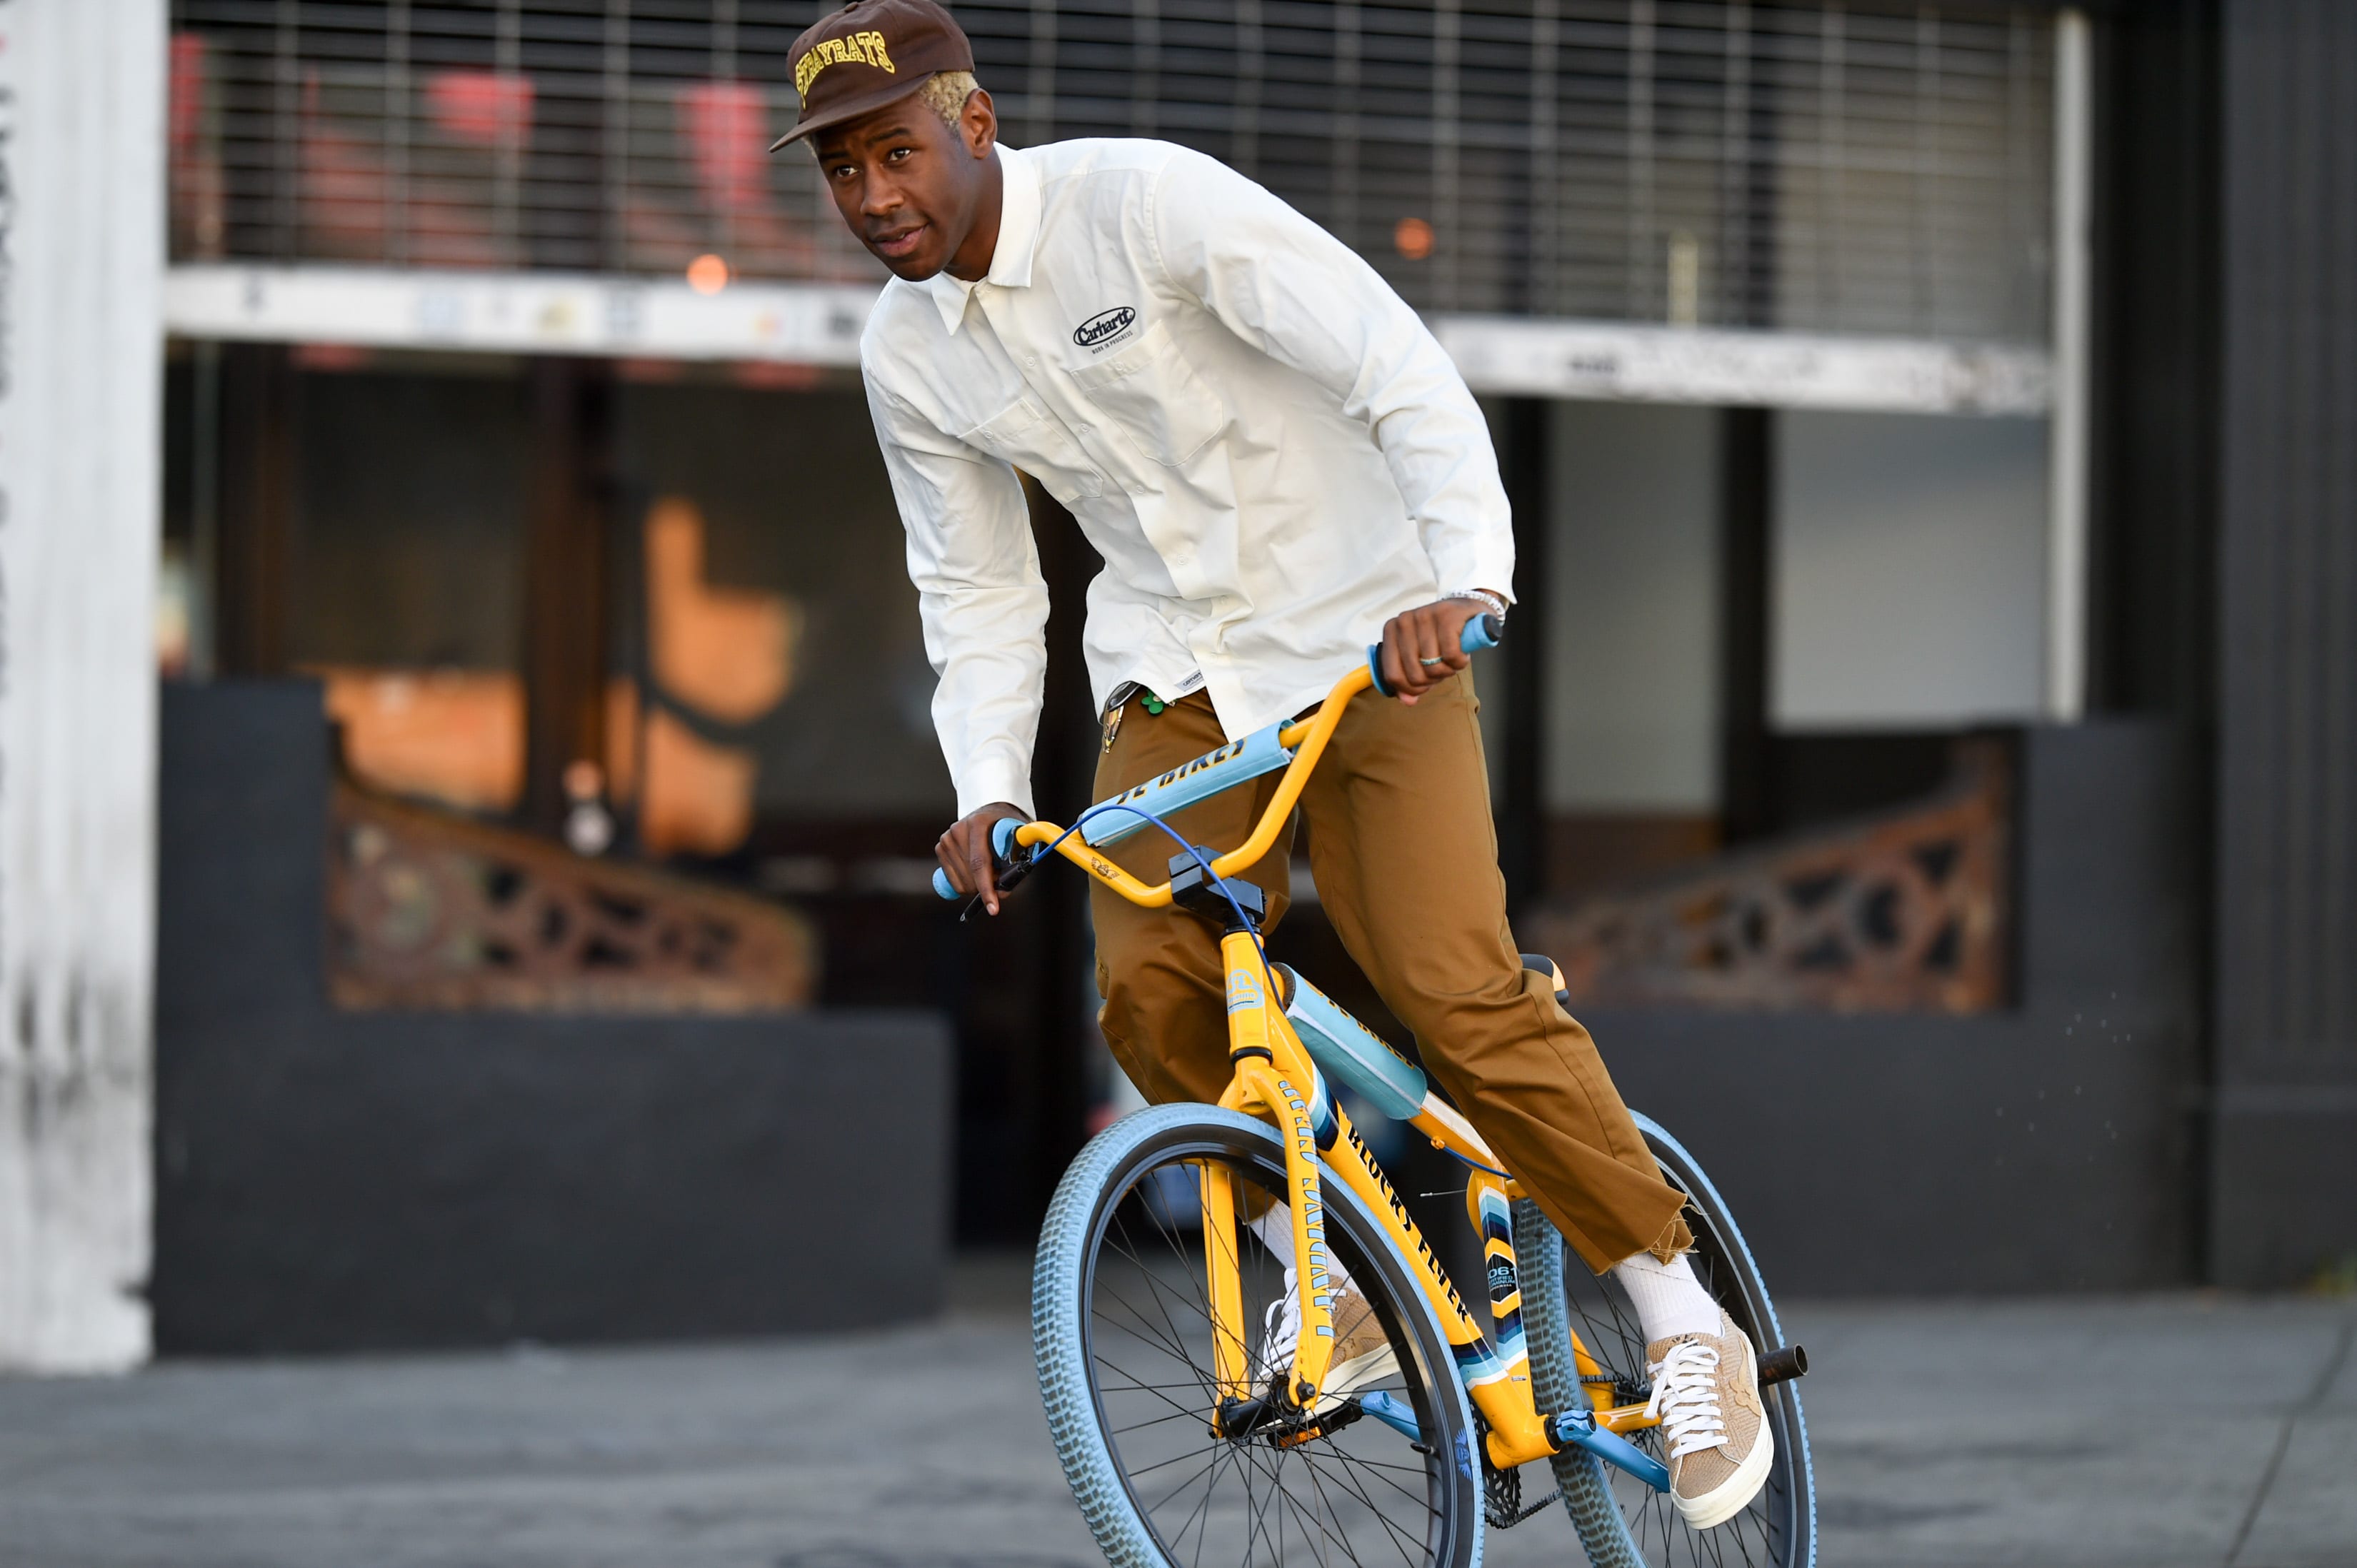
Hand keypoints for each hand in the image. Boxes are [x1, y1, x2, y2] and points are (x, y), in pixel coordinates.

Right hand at [936, 801, 1028, 913]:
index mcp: (978, 824)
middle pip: (970, 875)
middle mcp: (959, 829)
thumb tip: (1002, 893)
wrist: (990, 813)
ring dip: (976, 886)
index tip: (993, 907)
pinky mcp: (940, 847)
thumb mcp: (1018, 840)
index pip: (979, 863)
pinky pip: (952, 880)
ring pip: (961, 882)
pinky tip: (974, 872)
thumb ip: (1014, 865)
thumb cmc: (1006, 828)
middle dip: (985, 889)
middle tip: (999, 884)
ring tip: (988, 873)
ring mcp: (947, 838)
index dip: (987, 888)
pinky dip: (965, 884)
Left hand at [1378, 595, 1493, 705]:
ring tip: (1452, 659)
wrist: (1468, 610)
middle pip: (1414, 675)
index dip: (1410, 689)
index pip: (1392, 675)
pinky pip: (1451, 655)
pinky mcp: (1446, 616)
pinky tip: (1462, 654)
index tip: (1424, 686)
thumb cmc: (1441, 637)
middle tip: (1443, 669)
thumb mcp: (1421, 658)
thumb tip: (1407, 701)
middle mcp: (1404, 621)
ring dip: (1448, 670)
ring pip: (1433, 666)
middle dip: (1433, 679)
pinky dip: (1459, 662)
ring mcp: (1424, 616)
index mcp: (1391, 631)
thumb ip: (1411, 680)